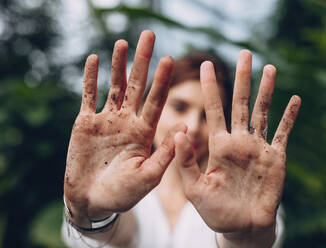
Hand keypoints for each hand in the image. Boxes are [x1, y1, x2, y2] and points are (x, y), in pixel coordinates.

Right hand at [64, 30, 185, 225]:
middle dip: (142, 61)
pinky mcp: (85, 123)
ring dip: (118, 64)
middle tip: (149, 35)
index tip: (169, 59)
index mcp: (144, 133)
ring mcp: (107, 120)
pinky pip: (88, 96)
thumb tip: (186, 127)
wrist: (92, 201)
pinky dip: (90, 78)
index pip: (156, 101)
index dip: (162, 81)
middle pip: (136, 85)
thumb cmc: (122, 194)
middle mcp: (127, 121)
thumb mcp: (148, 176)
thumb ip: (166, 154)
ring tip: (123, 42)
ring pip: (113, 86)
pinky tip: (95, 59)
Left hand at [174, 50, 299, 241]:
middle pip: (241, 103)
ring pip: (263, 112)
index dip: (211, 87)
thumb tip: (177, 133)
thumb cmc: (216, 211)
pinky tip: (295, 99)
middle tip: (244, 53)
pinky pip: (283, 133)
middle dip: (242, 78)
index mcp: (219, 145)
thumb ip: (186, 162)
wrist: (242, 227)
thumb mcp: (195, 188)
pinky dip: (289, 117)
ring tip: (269, 68)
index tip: (206, 65)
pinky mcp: (276, 157)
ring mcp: (258, 147)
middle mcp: (239, 140)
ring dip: (266, 90)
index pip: (214, 109)